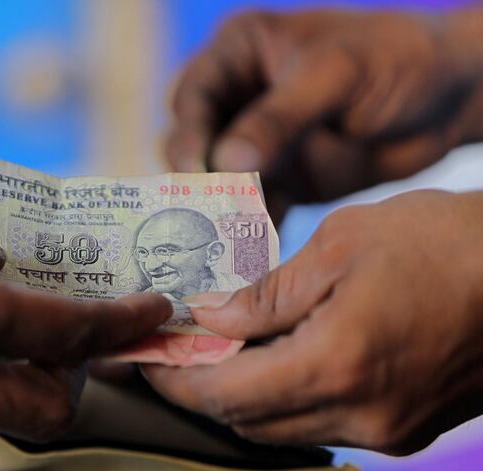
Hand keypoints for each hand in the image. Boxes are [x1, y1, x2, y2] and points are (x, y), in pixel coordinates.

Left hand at [144, 190, 482, 454]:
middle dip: (198, 388)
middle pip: (247, 421)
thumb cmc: (445, 242)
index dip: (173, 378)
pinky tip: (271, 360)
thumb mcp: (343, 245)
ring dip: (238, 395)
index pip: (223, 395)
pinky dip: (284, 398)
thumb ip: (266, 294)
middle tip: (170, 351)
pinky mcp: (405, 428)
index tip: (143, 356)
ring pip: (282, 428)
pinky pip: (321, 423)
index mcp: (335, 367)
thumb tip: (209, 317)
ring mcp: (387, 430)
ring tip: (212, 352)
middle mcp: (359, 416)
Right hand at [166, 9, 482, 218]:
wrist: (450, 97)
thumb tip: (224, 163)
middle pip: (193, 142)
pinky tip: (253, 249)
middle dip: (199, 178)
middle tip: (211, 211)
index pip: (193, 96)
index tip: (198, 170)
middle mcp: (238, 98)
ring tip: (228, 239)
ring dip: (221, 210)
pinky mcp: (279, 179)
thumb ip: (279, 117)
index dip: (188, 134)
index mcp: (240, 53)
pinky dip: (250, 229)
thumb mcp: (336, 75)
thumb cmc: (397, 59)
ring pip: (216, 181)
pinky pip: (251, 207)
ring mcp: (257, 142)